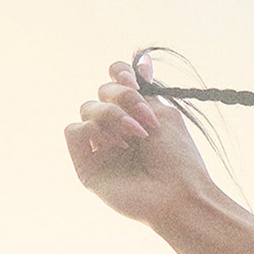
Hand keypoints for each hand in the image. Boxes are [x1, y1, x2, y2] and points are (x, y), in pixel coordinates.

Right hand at [64, 57, 220, 233]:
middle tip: (146, 119)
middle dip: (123, 97)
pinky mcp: (87, 166)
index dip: (120, 73)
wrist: (178, 194)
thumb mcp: (164, 115)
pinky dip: (93, 131)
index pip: (115, 81)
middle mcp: (117, 130)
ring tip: (135, 137)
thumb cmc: (179, 159)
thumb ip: (145, 90)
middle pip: (102, 91)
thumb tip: (142, 60)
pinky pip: (74, 130)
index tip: (132, 79)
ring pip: (87, 108)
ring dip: (112, 116)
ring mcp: (100, 147)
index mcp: (137, 116)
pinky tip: (116, 146)